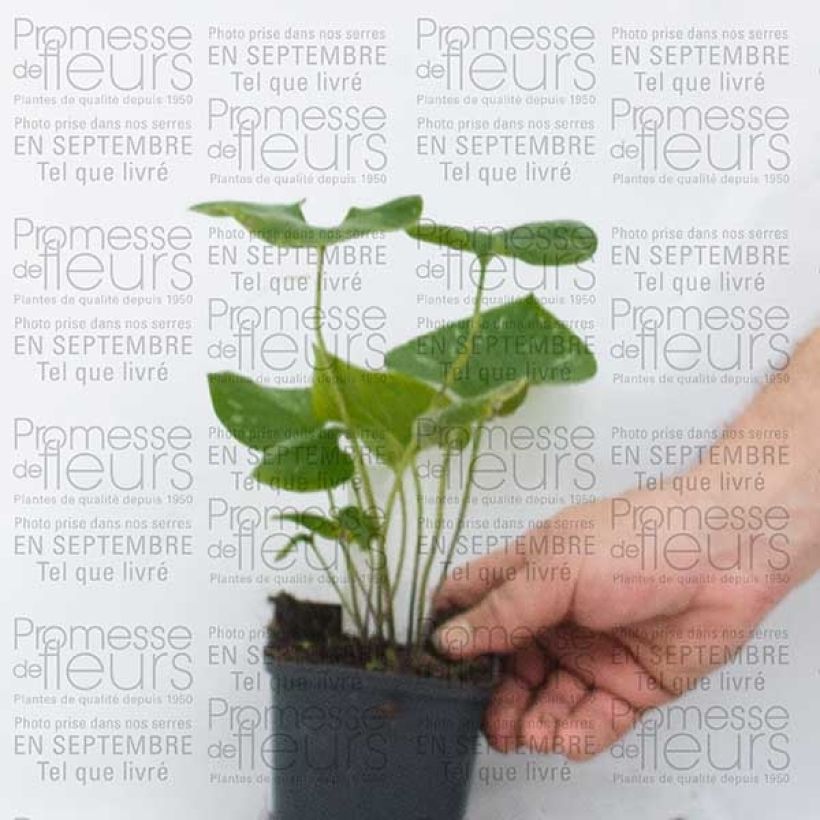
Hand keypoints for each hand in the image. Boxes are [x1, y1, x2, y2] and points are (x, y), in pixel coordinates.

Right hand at [432, 489, 785, 760]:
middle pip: (505, 666)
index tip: (430, 667)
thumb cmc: (633, 542)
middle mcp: (553, 618)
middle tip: (491, 726)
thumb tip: (447, 641)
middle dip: (493, 698)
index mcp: (527, 577)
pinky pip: (596, 718)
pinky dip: (579, 732)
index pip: (472, 603)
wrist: (725, 556)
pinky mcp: (632, 685)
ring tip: (533, 734)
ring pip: (547, 698)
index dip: (448, 632)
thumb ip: (503, 609)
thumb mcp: (556, 569)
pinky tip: (567, 737)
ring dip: (534, 720)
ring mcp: (592, 653)